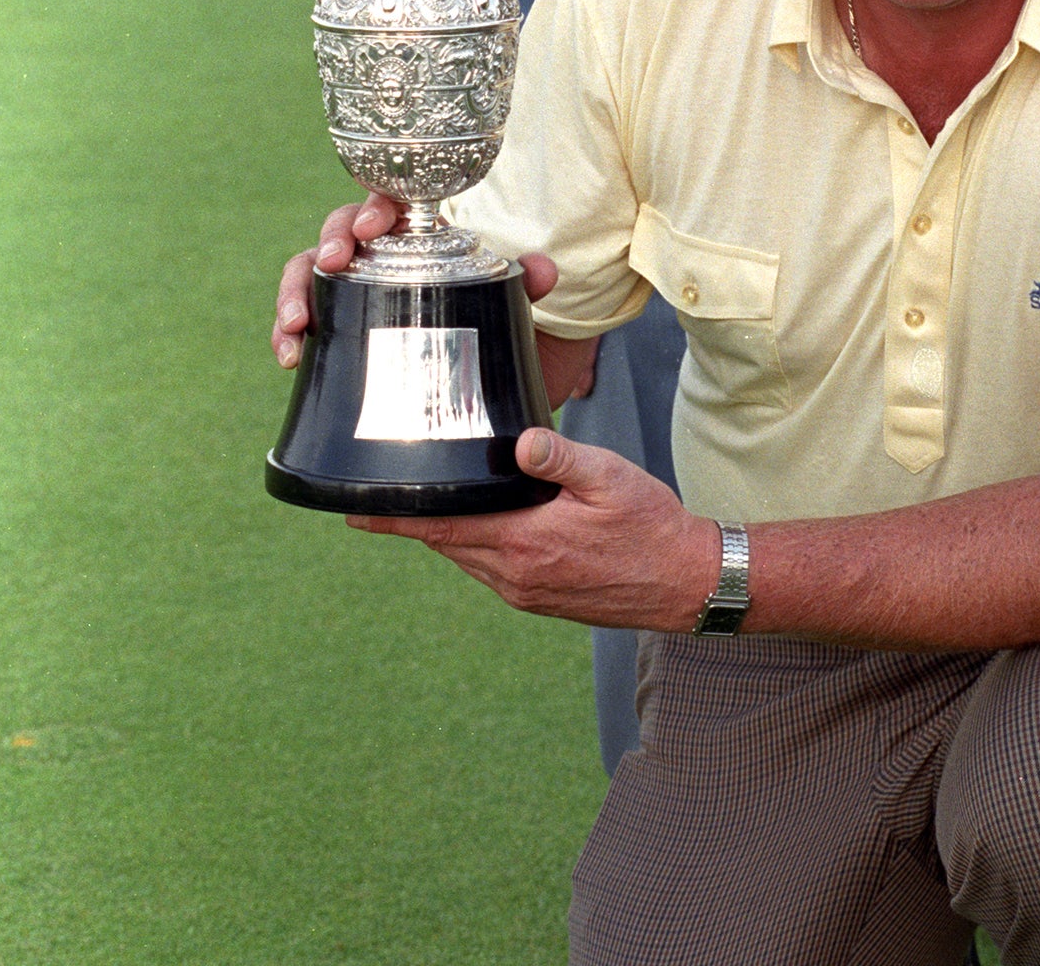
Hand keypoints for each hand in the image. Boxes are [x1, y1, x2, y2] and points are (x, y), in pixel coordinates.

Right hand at [271, 216, 595, 400]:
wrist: (481, 381)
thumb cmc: (490, 324)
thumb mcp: (512, 305)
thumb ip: (528, 284)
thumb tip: (543, 270)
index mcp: (417, 236)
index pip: (391, 204)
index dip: (376, 206)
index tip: (370, 228)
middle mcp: (377, 254)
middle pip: (340, 228)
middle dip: (329, 240)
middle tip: (331, 263)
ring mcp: (351, 289)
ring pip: (308, 270)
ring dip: (295, 290)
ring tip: (295, 323)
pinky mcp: (336, 326)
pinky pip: (301, 318)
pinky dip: (286, 333)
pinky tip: (290, 356)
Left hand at [348, 430, 719, 632]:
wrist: (685, 583)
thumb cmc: (651, 525)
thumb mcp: (610, 478)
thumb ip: (562, 457)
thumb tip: (521, 442)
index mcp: (525, 544)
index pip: (443, 529)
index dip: (396, 519)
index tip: (353, 512)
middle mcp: (516, 576)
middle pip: (447, 544)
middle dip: (413, 522)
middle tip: (377, 497)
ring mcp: (527, 592)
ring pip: (468, 558)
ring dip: (445, 533)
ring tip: (423, 506)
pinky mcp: (541, 598)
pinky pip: (492, 569)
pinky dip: (475, 546)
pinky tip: (480, 524)